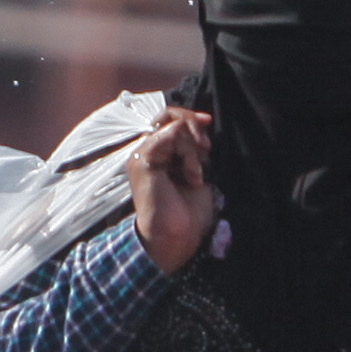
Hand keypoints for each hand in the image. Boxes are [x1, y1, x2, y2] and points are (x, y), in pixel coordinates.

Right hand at [127, 109, 216, 276]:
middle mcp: (147, 151)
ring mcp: (142, 155)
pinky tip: (192, 177)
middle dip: (193, 124)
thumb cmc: (188, 213)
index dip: (190, 117)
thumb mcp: (197, 171)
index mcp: (158, 154)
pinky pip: (171, 136)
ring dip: (193, 149)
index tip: (208, 124)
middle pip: (168, 114)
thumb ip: (196, 148)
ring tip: (196, 175)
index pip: (170, 119)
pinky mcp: (143, 160)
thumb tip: (203, 122)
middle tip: (206, 147)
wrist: (176, 237)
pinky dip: (188, 154)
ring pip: (174, 125)